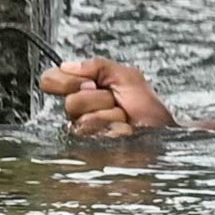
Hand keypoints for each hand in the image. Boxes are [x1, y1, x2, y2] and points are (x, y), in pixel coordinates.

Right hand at [39, 54, 178, 139]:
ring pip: (84, 120)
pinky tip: (126, 131)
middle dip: (101, 99)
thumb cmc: (147, 107)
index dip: (64, 81)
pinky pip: (96, 135)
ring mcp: (83, 132)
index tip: (90, 83)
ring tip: (125, 118)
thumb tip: (66, 65)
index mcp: (81, 90)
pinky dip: (117, 129)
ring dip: (113, 115)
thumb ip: (98, 66)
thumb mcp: (127, 77)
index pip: (50, 80)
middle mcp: (77, 111)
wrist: (164, 131)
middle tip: (117, 102)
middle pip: (71, 102)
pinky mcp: (91, 149)